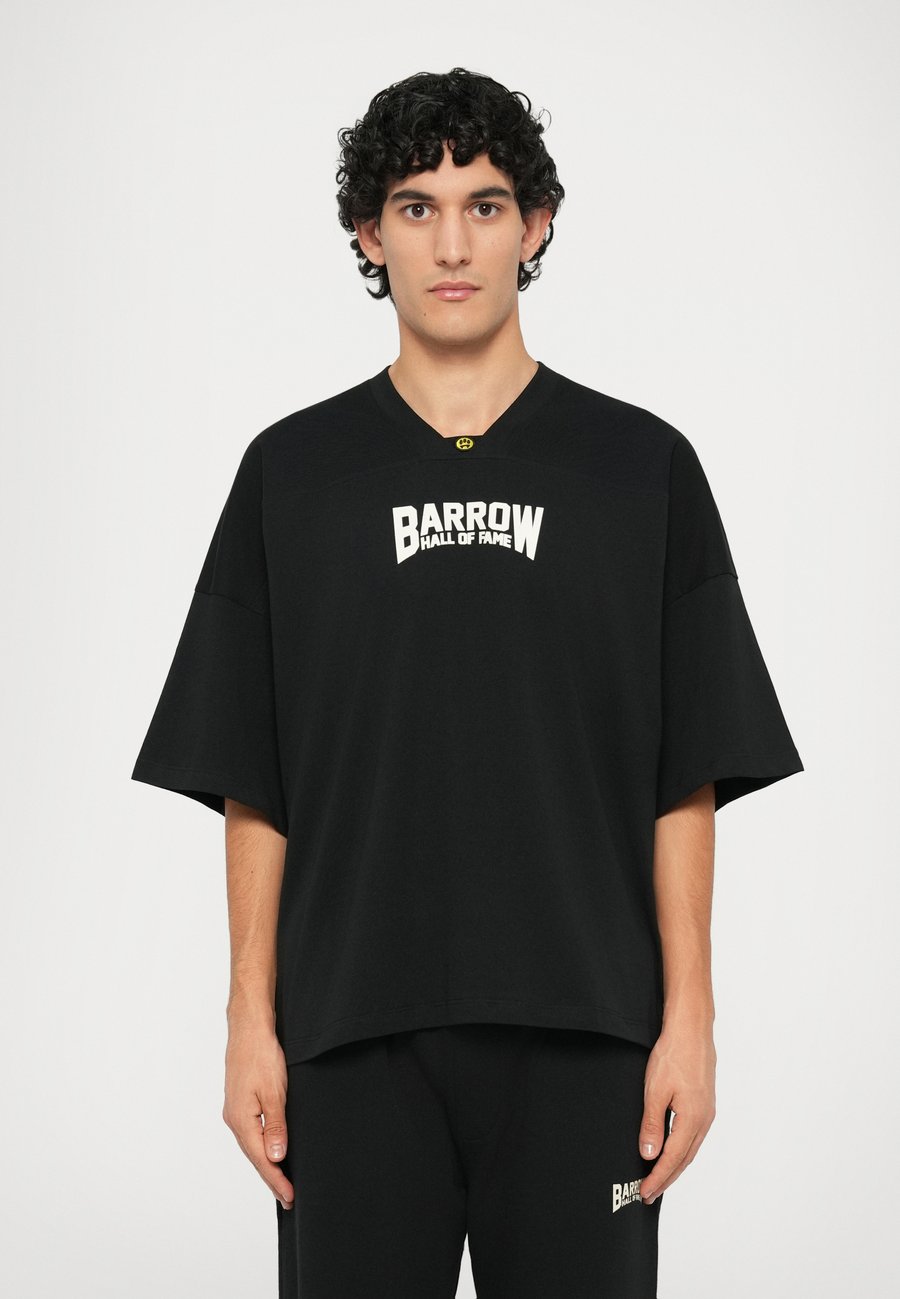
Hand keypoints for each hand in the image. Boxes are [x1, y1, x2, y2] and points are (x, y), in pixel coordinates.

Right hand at [222, 1021, 293, 1210]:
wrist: (249, 1027)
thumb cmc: (261, 1055)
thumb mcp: (275, 1092)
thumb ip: (276, 1126)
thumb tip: (275, 1158)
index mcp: (241, 1120)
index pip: (261, 1160)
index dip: (277, 1180)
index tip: (291, 1197)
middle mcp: (234, 1119)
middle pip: (254, 1156)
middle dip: (272, 1178)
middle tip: (288, 1199)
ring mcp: (235, 1111)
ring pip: (252, 1145)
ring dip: (267, 1164)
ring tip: (281, 1181)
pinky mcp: (240, 1102)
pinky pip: (251, 1132)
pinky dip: (262, 1146)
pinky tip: (270, 1150)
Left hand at [638, 1020, 715, 1204]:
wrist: (691, 1029)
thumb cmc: (673, 1055)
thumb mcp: (655, 1090)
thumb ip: (652, 1124)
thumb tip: (649, 1154)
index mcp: (693, 1120)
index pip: (672, 1159)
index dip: (658, 1177)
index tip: (644, 1192)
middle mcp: (704, 1120)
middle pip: (684, 1159)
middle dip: (666, 1178)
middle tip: (649, 1194)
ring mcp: (707, 1112)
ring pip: (690, 1148)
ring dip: (675, 1166)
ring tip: (659, 1178)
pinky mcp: (705, 1103)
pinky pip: (693, 1135)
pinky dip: (681, 1149)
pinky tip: (673, 1150)